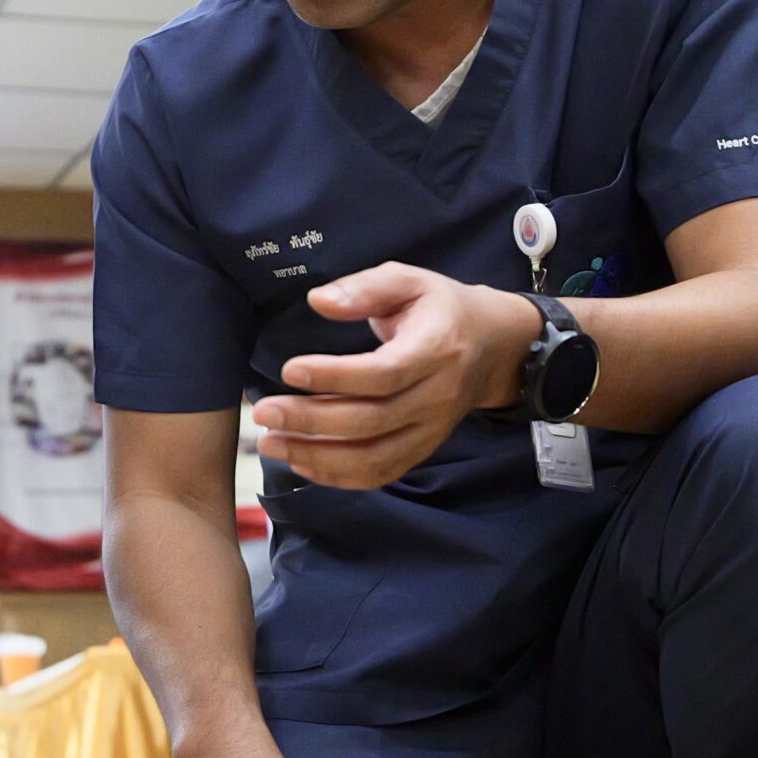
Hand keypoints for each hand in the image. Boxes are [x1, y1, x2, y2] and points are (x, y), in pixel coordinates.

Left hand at [251, 263, 533, 488]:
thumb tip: (318, 301)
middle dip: (311, 421)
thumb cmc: (441, 308)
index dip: (335, 376)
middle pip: (371, 420)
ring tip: (271, 443)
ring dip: (318, 456)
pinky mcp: (424, 448)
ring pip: (374, 457)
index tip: (289, 370)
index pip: (383, 373)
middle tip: (263, 412)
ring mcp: (432, 429)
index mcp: (436, 348)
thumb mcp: (409, 281)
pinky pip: (382, 473)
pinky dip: (340, 476)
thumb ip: (365, 288)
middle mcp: (437, 396)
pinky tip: (302, 462)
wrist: (493, 346)